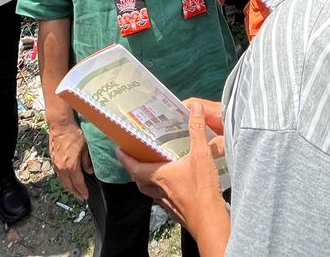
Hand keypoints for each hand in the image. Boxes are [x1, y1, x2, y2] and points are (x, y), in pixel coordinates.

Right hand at [48, 123, 93, 200]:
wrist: (60, 125)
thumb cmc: (74, 133)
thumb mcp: (85, 147)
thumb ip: (87, 161)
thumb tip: (89, 171)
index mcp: (71, 165)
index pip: (78, 183)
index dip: (83, 191)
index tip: (86, 196)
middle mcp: (62, 167)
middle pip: (69, 184)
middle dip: (75, 192)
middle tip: (81, 196)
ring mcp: (56, 164)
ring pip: (62, 180)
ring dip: (69, 187)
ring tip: (74, 190)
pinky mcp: (53, 159)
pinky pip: (58, 174)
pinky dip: (63, 179)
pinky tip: (67, 179)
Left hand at [118, 101, 228, 230]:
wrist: (210, 222)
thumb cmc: (202, 189)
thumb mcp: (202, 155)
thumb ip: (197, 130)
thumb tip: (195, 108)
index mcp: (159, 176)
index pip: (134, 167)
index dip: (125, 158)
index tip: (118, 150)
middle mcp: (159, 191)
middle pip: (139, 181)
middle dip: (134, 170)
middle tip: (133, 160)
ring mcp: (167, 204)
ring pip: (150, 192)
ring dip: (146, 182)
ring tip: (151, 172)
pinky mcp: (177, 212)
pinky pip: (162, 201)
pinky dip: (161, 193)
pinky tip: (171, 189)